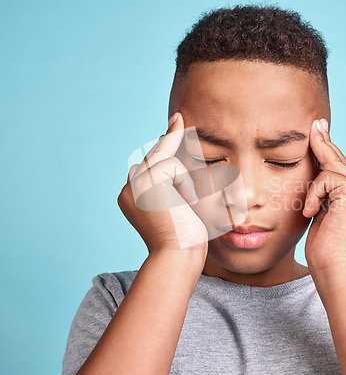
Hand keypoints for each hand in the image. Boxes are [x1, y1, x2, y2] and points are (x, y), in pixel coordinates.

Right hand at [117, 112, 208, 262]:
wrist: (178, 257)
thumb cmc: (185, 241)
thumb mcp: (180, 210)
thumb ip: (175, 188)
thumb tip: (183, 166)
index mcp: (133, 198)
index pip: (149, 166)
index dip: (163, 146)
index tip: (175, 123)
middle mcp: (128, 190)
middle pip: (152, 156)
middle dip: (169, 139)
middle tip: (179, 117)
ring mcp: (134, 185)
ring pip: (161, 156)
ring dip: (183, 175)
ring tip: (188, 202)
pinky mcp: (145, 182)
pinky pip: (171, 165)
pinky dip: (185, 180)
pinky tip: (187, 201)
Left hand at [302, 119, 345, 273]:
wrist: (336, 270)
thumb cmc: (326, 250)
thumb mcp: (325, 215)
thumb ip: (326, 193)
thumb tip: (318, 171)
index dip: (330, 152)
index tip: (320, 132)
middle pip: (342, 160)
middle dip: (325, 142)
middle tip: (316, 123)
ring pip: (334, 166)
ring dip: (316, 185)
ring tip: (310, 210)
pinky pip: (327, 177)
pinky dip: (314, 193)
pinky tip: (311, 213)